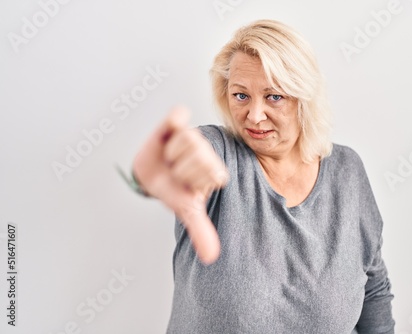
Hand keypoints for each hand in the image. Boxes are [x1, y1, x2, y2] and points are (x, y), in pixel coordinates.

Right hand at [132, 106, 228, 263]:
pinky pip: (178, 115)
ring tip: (168, 159)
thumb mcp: (186, 209)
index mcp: (214, 170)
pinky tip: (171, 127)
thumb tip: (211, 258)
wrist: (149, 174)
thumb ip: (200, 230)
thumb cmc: (172, 190)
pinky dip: (175, 119)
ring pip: (188, 140)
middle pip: (201, 155)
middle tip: (176, 172)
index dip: (195, 182)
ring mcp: (192, 135)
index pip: (216, 174)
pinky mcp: (175, 123)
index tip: (187, 186)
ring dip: (170, 154)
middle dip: (181, 169)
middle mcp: (206, 151)